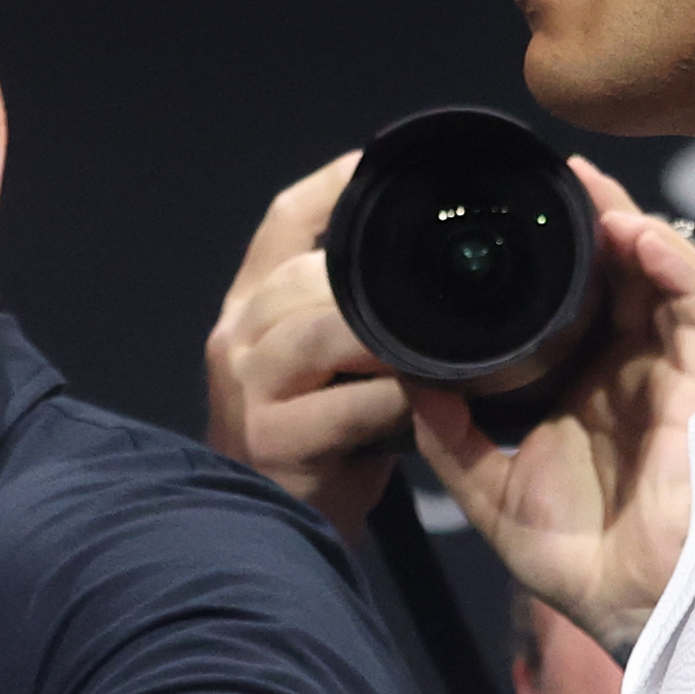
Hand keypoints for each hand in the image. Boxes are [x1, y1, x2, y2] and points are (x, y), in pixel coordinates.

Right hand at [203, 150, 409, 530]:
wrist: (269, 531)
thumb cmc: (317, 443)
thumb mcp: (328, 365)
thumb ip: (359, 313)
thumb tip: (442, 268)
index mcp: (253, 304)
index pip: (286, 219)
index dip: (337, 185)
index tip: (386, 162)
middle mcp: (238, 333)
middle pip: (307, 273)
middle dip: (378, 276)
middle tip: (456, 277)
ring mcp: (248, 385)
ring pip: (322, 330)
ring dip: (386, 335)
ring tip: (441, 341)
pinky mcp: (270, 436)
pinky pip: (344, 404)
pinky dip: (392, 398)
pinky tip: (426, 399)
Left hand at [407, 155, 694, 652]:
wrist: (623, 603)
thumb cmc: (571, 555)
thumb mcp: (485, 485)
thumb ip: (446, 431)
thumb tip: (405, 376)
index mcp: (578, 385)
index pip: (571, 299)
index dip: (552, 253)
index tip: (511, 214)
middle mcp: (624, 370)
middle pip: (617, 273)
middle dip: (593, 218)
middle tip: (556, 178)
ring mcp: (664, 373)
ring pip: (658, 276)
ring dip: (630, 226)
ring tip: (591, 192)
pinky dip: (669, 265)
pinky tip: (636, 236)